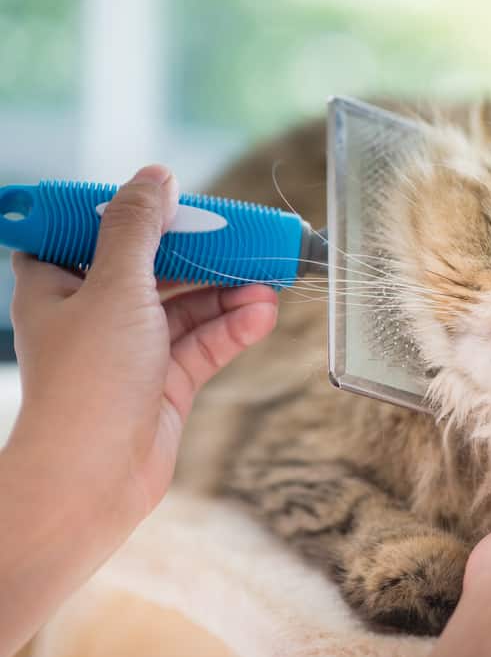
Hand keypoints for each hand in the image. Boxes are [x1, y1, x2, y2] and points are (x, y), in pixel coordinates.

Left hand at [9, 164, 278, 530]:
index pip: (88, 231)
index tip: (172, 200)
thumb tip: (156, 177)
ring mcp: (132, 350)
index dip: (129, 213)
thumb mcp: (114, 286)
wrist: (94, 478)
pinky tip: (261, 314)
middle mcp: (92, 314)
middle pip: (152, 266)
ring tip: (266, 280)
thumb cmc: (88, 381)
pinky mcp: (165, 383)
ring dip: (224, 292)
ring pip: (185, 306)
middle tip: (240, 236)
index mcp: (58, 284)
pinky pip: (203, 343)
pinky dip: (232, 327)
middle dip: (198, 253)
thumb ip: (138, 228)